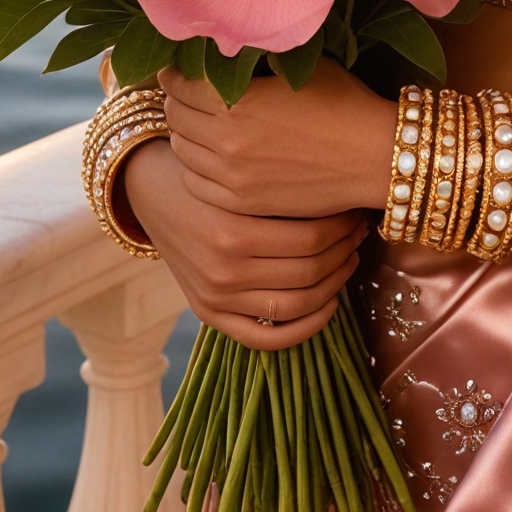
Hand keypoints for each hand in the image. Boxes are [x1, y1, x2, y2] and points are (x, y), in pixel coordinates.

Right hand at [121, 137, 367, 350]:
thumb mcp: (240, 174)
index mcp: (233, 229)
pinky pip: (265, 339)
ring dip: (334, 285)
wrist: (153, 190)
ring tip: (348, 260)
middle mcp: (223, 269)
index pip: (312, 239)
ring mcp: (215, 298)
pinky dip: (304, 329)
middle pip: (309, 272)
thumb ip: (283, 191)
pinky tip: (327, 307)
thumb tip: (348, 195)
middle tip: (359, 231)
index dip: (344, 226)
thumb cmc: (206, 172)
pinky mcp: (209, 314)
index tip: (356, 209)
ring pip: (295, 306)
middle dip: (344, 250)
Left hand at [159, 57, 397, 219]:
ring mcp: (233, 177)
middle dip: (177, 101)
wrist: (375, 157)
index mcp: (238, 101)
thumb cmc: (342, 103)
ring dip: (184, 133)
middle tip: (185, 93)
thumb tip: (221, 46)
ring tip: (197, 123)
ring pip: (181, 151)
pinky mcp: (243, 203)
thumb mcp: (299, 66)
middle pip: (176, 116)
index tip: (178, 71)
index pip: (181, 85)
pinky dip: (195, 166)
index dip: (175, 75)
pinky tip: (209, 155)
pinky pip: (196, 183)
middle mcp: (227, 140)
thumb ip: (255, 58)